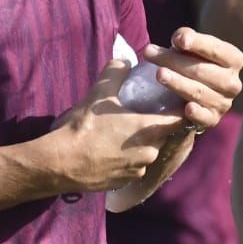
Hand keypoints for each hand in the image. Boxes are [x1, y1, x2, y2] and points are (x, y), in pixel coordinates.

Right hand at [42, 59, 179, 194]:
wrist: (60, 163)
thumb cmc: (83, 127)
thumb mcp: (99, 93)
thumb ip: (116, 72)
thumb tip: (126, 61)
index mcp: (149, 130)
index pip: (181, 119)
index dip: (179, 109)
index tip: (174, 102)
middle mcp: (150, 152)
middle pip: (163, 136)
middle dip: (154, 126)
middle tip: (139, 115)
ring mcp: (138, 170)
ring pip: (147, 152)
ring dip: (139, 143)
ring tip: (121, 133)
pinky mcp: (125, 182)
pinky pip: (133, 167)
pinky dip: (126, 159)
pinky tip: (110, 150)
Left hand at [147, 27, 242, 131]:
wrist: (194, 92)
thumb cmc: (193, 62)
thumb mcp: (192, 46)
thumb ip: (187, 39)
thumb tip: (180, 39)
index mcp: (233, 60)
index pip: (216, 50)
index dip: (197, 43)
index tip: (177, 39)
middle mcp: (232, 82)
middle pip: (202, 70)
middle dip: (174, 61)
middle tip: (150, 53)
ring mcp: (224, 103)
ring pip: (199, 92)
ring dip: (178, 83)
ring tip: (159, 74)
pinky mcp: (212, 119)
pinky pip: (205, 118)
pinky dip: (197, 113)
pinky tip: (187, 109)